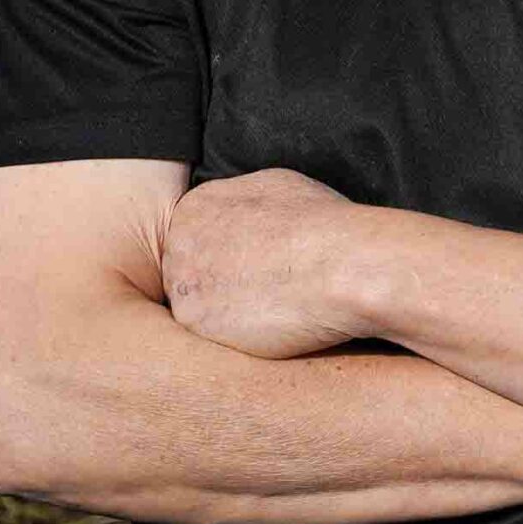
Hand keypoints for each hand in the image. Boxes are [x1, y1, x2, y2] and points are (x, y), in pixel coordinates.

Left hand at [163, 169, 365, 358]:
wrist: (342, 267)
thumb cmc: (325, 226)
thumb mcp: (280, 188)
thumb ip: (245, 203)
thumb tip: (246, 215)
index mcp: (199, 204)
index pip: (196, 234)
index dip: (226, 253)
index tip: (252, 263)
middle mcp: (180, 240)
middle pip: (187, 268)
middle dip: (218, 281)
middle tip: (259, 287)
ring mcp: (182, 282)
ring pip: (194, 303)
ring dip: (223, 310)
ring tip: (267, 307)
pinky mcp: (192, 321)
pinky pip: (206, 334)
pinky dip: (232, 335)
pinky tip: (266, 324)